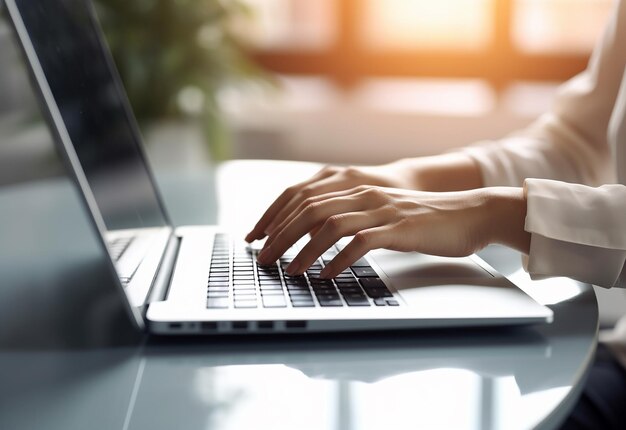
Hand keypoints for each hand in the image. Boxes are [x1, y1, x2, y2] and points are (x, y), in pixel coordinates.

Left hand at [255, 186, 528, 277]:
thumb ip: (352, 217)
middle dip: (280, 235)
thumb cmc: (424, 218)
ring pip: (330, 225)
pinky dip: (340, 260)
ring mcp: (382, 210)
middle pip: (309, 210)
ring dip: (304, 250)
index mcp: (355, 188)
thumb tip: (317, 235)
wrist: (470, 213)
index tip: (256, 237)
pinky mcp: (400, 228)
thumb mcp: (381, 212)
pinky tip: (327, 275)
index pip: (302, 196)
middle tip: (264, 259)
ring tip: (289, 271)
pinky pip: (362, 243)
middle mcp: (364, 194)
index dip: (274, 215)